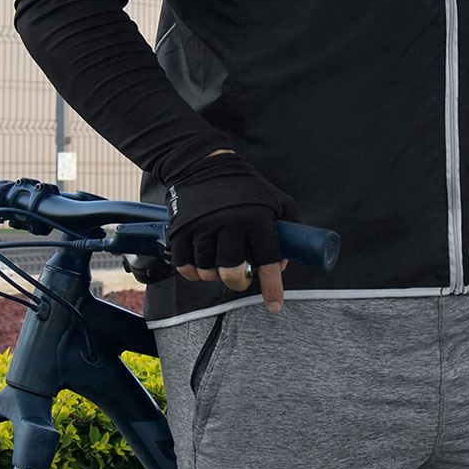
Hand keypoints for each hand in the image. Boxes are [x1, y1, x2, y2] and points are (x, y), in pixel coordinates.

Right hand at [166, 152, 297, 311]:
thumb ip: (288, 229)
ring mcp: (203, 226)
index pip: (267, 260)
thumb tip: (281, 264)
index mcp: (257, 218)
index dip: (272, 287)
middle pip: (231, 273)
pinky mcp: (180, 229)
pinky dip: (192, 272)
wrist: (204, 163)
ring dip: (214, 275)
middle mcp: (230, 223)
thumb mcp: (276, 200)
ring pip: (207, 271)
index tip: (274, 304)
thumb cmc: (246, 187)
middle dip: (237, 282)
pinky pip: (185, 265)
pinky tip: (199, 264)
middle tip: (239, 277)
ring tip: (218, 264)